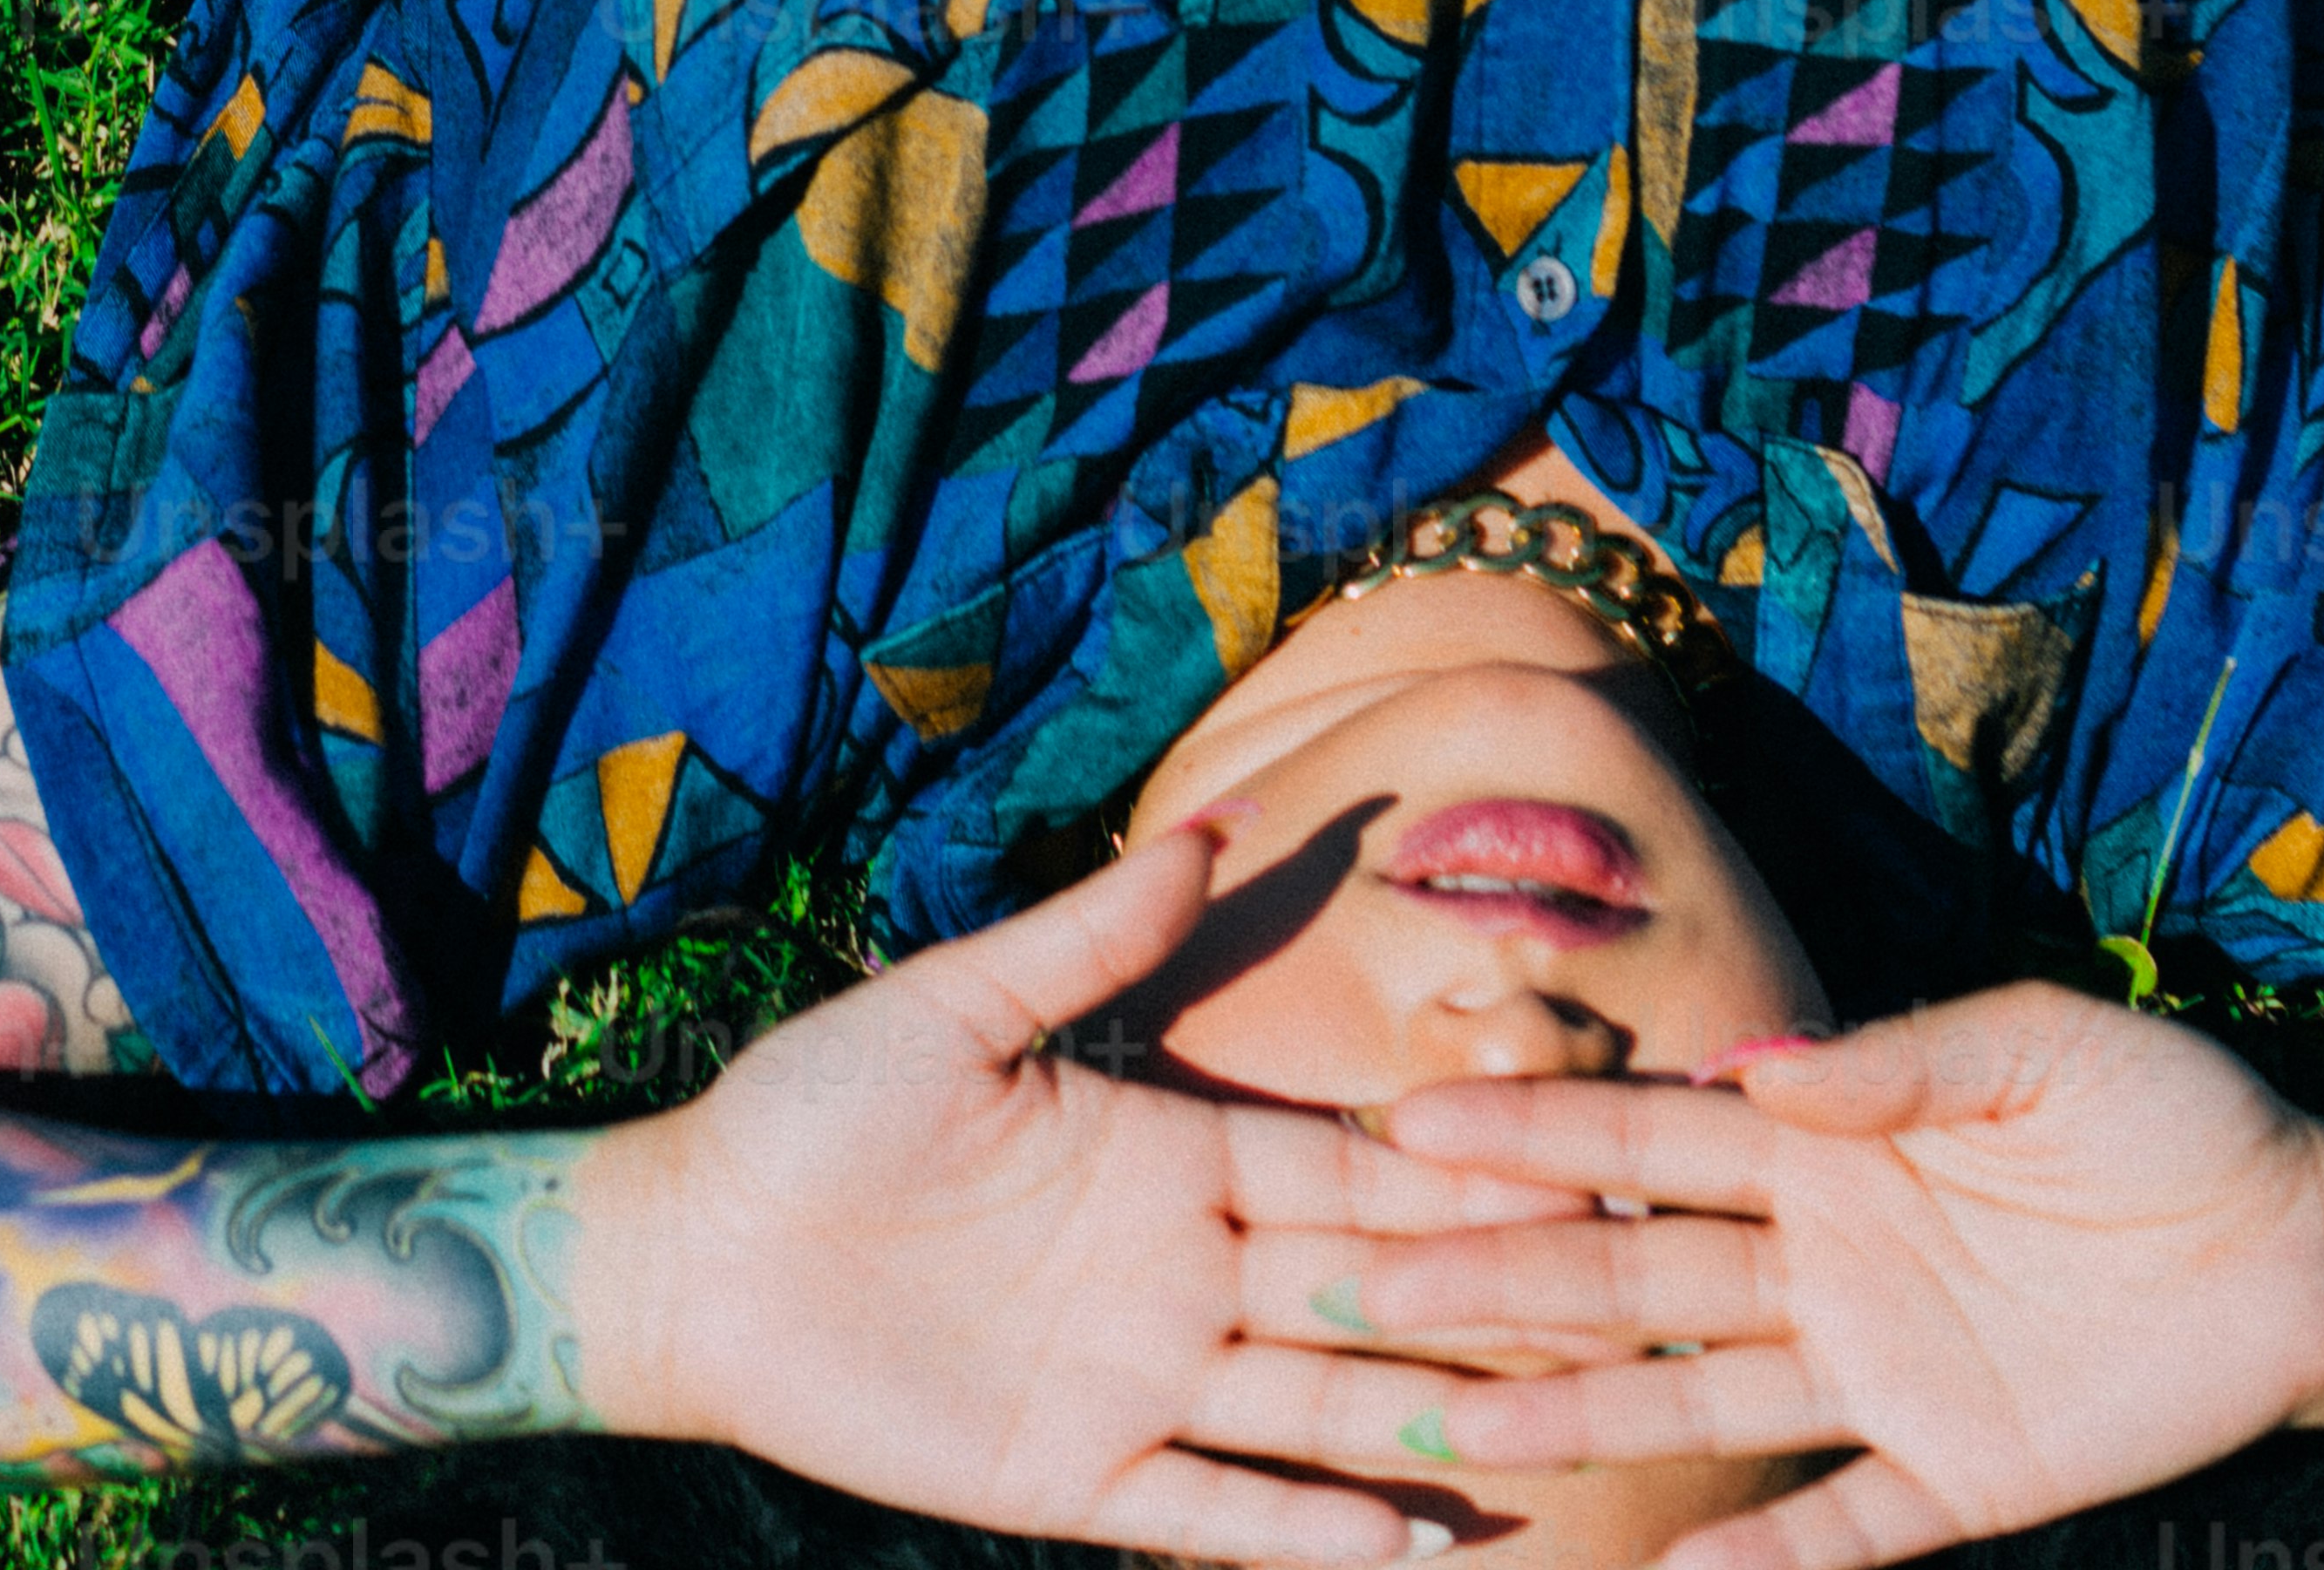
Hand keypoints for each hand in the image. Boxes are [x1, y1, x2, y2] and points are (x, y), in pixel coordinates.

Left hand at [584, 824, 1610, 1565]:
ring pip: (1317, 1416)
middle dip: (1481, 1304)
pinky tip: (1417, 1541)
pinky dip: (1314, 1534)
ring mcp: (1137, 1381)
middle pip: (1361, 1294)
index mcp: (1165, 1153)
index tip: (1581, 1170)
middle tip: (1623, 1316)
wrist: (700, 1248)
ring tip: (1556, 1450)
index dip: (1454, 1180)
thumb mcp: (956, 1007)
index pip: (1342, 1172)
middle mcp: (1177, 1273)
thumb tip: (1214, 826)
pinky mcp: (1076, 1478)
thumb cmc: (813, 1107)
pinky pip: (1217, 1515)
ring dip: (1427, 1428)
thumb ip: (1090, 937)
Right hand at [1347, 979, 2323, 1569]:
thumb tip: (1757, 1067)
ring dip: (1582, 1413)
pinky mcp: (1959, 1473)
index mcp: (1825, 1144)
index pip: (1648, 1140)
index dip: (1528, 1134)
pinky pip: (1840, 1529)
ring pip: (1698, 1397)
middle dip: (1502, 1276)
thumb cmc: (2163, 1112)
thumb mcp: (2038, 1044)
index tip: (1402, 1128)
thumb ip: (1900, 1059)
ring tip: (1459, 1431)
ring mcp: (1879, 1371)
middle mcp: (1822, 1259)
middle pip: (1635, 1270)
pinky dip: (1757, 1561)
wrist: (2302, 1242)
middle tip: (1365, 1287)